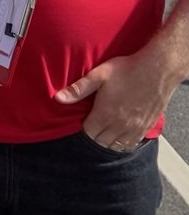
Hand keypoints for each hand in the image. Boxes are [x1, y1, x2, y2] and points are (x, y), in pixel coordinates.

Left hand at [55, 48, 179, 149]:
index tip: (83, 120)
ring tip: (105, 130)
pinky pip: (133, 143)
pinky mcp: (147, 126)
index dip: (84, 128)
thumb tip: (57, 98)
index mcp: (106, 114)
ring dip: (109, 141)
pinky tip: (121, 134)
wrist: (157, 70)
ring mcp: (135, 128)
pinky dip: (124, 142)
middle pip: (102, 141)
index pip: (89, 133)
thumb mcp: (98, 75)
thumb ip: (78, 89)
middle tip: (93, 124)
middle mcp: (120, 125)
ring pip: (117, 145)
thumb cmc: (126, 70)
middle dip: (95, 135)